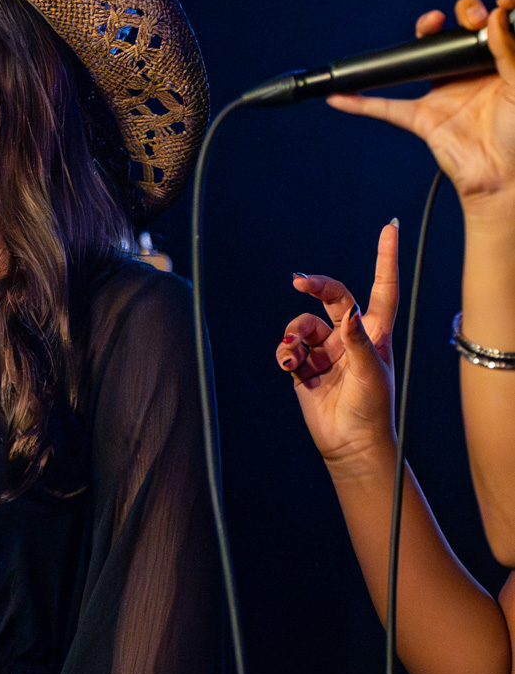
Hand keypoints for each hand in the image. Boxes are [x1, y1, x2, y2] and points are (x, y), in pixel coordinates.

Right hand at [276, 222, 399, 476]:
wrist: (350, 445)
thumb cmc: (371, 410)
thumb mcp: (371, 373)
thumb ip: (357, 340)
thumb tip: (347, 310)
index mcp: (375, 334)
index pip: (381, 289)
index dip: (385, 259)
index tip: (388, 228)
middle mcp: (351, 337)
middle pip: (332, 297)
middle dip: (316, 286)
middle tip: (299, 280)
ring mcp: (327, 352)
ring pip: (302, 325)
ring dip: (295, 336)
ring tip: (296, 356)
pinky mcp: (305, 367)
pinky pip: (287, 348)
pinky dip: (285, 355)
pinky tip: (291, 367)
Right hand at [328, 0, 514, 214]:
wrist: (505, 178)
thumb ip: (508, 51)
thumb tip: (494, 19)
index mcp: (499, 68)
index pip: (493, 30)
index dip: (493, 11)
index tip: (499, 1)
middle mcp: (471, 77)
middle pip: (457, 35)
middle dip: (464, 13)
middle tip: (470, 16)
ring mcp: (445, 95)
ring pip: (422, 61)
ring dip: (420, 37)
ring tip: (428, 24)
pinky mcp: (423, 119)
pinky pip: (385, 108)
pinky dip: (359, 104)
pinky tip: (341, 95)